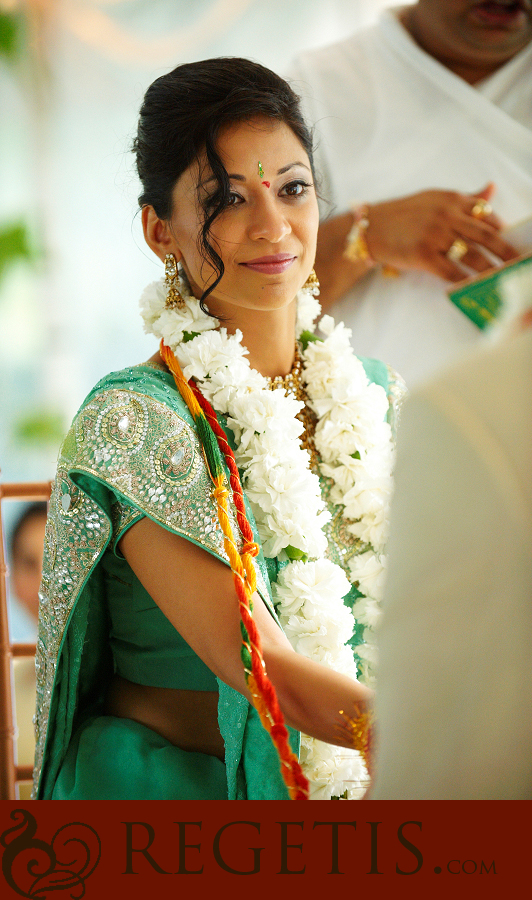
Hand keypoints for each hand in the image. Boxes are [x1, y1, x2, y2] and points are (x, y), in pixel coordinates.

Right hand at [365, 183, 519, 281]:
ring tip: (502, 280)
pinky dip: (465, 281)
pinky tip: (474, 287)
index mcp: (452, 200)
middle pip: (486, 235)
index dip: (502, 231)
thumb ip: (465, 198)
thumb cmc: (403, 215)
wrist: (371, 228)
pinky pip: (451, 271)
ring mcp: (435, 235)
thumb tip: (491, 189)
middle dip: (506, 251)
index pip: (486, 215)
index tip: (513, 244)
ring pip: (472, 255)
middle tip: (519, 263)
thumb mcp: (435, 198)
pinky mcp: (423, 255)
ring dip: (490, 269)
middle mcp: (446, 215)